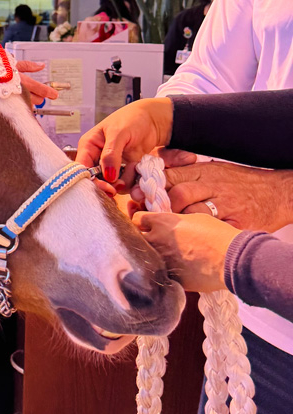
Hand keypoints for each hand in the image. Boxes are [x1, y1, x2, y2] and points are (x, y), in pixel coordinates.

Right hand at [16, 60, 58, 107]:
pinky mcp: (9, 105)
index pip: (43, 90)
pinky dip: (23, 103)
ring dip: (31, 100)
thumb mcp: (14, 64)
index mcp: (24, 82)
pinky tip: (19, 98)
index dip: (51, 93)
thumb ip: (28, 66)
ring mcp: (16, 100)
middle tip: (38, 91)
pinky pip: (21, 108)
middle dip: (41, 96)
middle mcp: (21, 92)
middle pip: (38, 100)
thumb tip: (41, 65)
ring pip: (30, 104)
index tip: (55, 94)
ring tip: (26, 93)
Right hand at [76, 98, 172, 185]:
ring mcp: (111, 166)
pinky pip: (125, 183)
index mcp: (89, 146)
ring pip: (111, 185)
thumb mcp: (118, 133)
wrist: (152, 120)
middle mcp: (97, 158)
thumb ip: (111, 154)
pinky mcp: (124, 170)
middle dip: (109, 185)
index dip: (91, 181)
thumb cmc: (132, 119)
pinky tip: (138, 167)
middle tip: (121, 185)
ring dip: (124, 181)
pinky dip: (133, 179)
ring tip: (134, 166)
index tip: (106, 187)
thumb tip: (108, 176)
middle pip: (95, 181)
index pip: (82, 169)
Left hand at [132, 210, 239, 292]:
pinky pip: (157, 273)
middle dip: (139, 239)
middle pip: (134, 238)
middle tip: (149, 241)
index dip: (140, 222)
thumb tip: (167, 226)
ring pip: (143, 258)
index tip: (145, 226)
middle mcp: (156, 240)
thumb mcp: (194, 218)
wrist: (231, 259)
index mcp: (162, 222)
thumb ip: (174, 222)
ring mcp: (160, 260)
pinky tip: (170, 270)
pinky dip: (160, 272)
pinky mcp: (168, 277)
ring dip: (148, 257)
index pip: (136, 219)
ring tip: (159, 257)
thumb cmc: (217, 235)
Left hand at [147, 160, 292, 230]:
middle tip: (152, 220)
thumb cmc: (240, 183)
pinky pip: (212, 231)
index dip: (149, 188)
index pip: (170, 176)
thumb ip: (185, 172)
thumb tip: (153, 172)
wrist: (276, 193)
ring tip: (168, 233)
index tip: (136, 198)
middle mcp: (214, 185)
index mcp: (204, 171)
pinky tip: (190, 243)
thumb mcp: (212, 170)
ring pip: (193, 213)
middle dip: (161, 208)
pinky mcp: (237, 222)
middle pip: (178, 194)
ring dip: (178, 224)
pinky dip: (198, 238)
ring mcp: (226, 204)